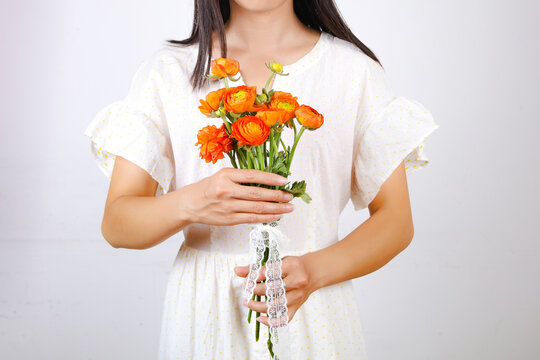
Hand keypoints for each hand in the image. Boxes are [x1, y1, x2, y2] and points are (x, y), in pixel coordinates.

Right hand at [180, 167, 294, 225]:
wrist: (190, 204)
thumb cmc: (208, 188)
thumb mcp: (222, 176)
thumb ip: (241, 177)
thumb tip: (267, 180)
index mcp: (226, 176)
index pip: (252, 176)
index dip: (270, 178)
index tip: (284, 181)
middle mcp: (226, 190)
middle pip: (257, 194)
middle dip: (277, 196)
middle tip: (290, 196)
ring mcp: (228, 206)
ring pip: (257, 208)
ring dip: (276, 208)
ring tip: (288, 207)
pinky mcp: (229, 219)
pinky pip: (252, 219)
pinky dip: (266, 218)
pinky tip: (277, 216)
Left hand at [234, 255, 317, 325]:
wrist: (313, 272)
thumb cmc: (294, 266)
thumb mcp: (278, 261)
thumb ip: (257, 267)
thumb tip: (237, 271)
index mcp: (292, 266)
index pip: (269, 272)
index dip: (254, 277)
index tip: (246, 280)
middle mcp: (297, 282)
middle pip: (271, 289)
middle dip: (255, 290)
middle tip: (247, 289)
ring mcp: (297, 296)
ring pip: (275, 305)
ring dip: (257, 306)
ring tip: (247, 302)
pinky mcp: (297, 307)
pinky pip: (284, 318)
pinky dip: (271, 321)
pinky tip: (260, 318)